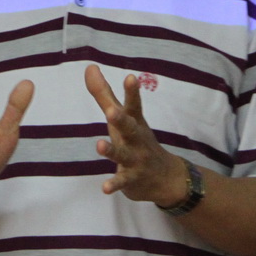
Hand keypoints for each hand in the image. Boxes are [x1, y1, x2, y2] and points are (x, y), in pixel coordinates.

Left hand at [84, 64, 187, 206]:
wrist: (166, 177)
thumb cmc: (137, 140)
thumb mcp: (123, 117)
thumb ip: (104, 94)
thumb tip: (89, 67)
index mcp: (134, 122)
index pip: (133, 105)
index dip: (132, 91)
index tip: (130, 77)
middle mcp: (136, 139)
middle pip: (129, 127)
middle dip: (121, 119)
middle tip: (111, 111)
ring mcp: (136, 160)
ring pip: (123, 155)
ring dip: (111, 151)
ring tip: (98, 145)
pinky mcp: (132, 179)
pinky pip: (123, 182)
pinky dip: (114, 185)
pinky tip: (105, 188)